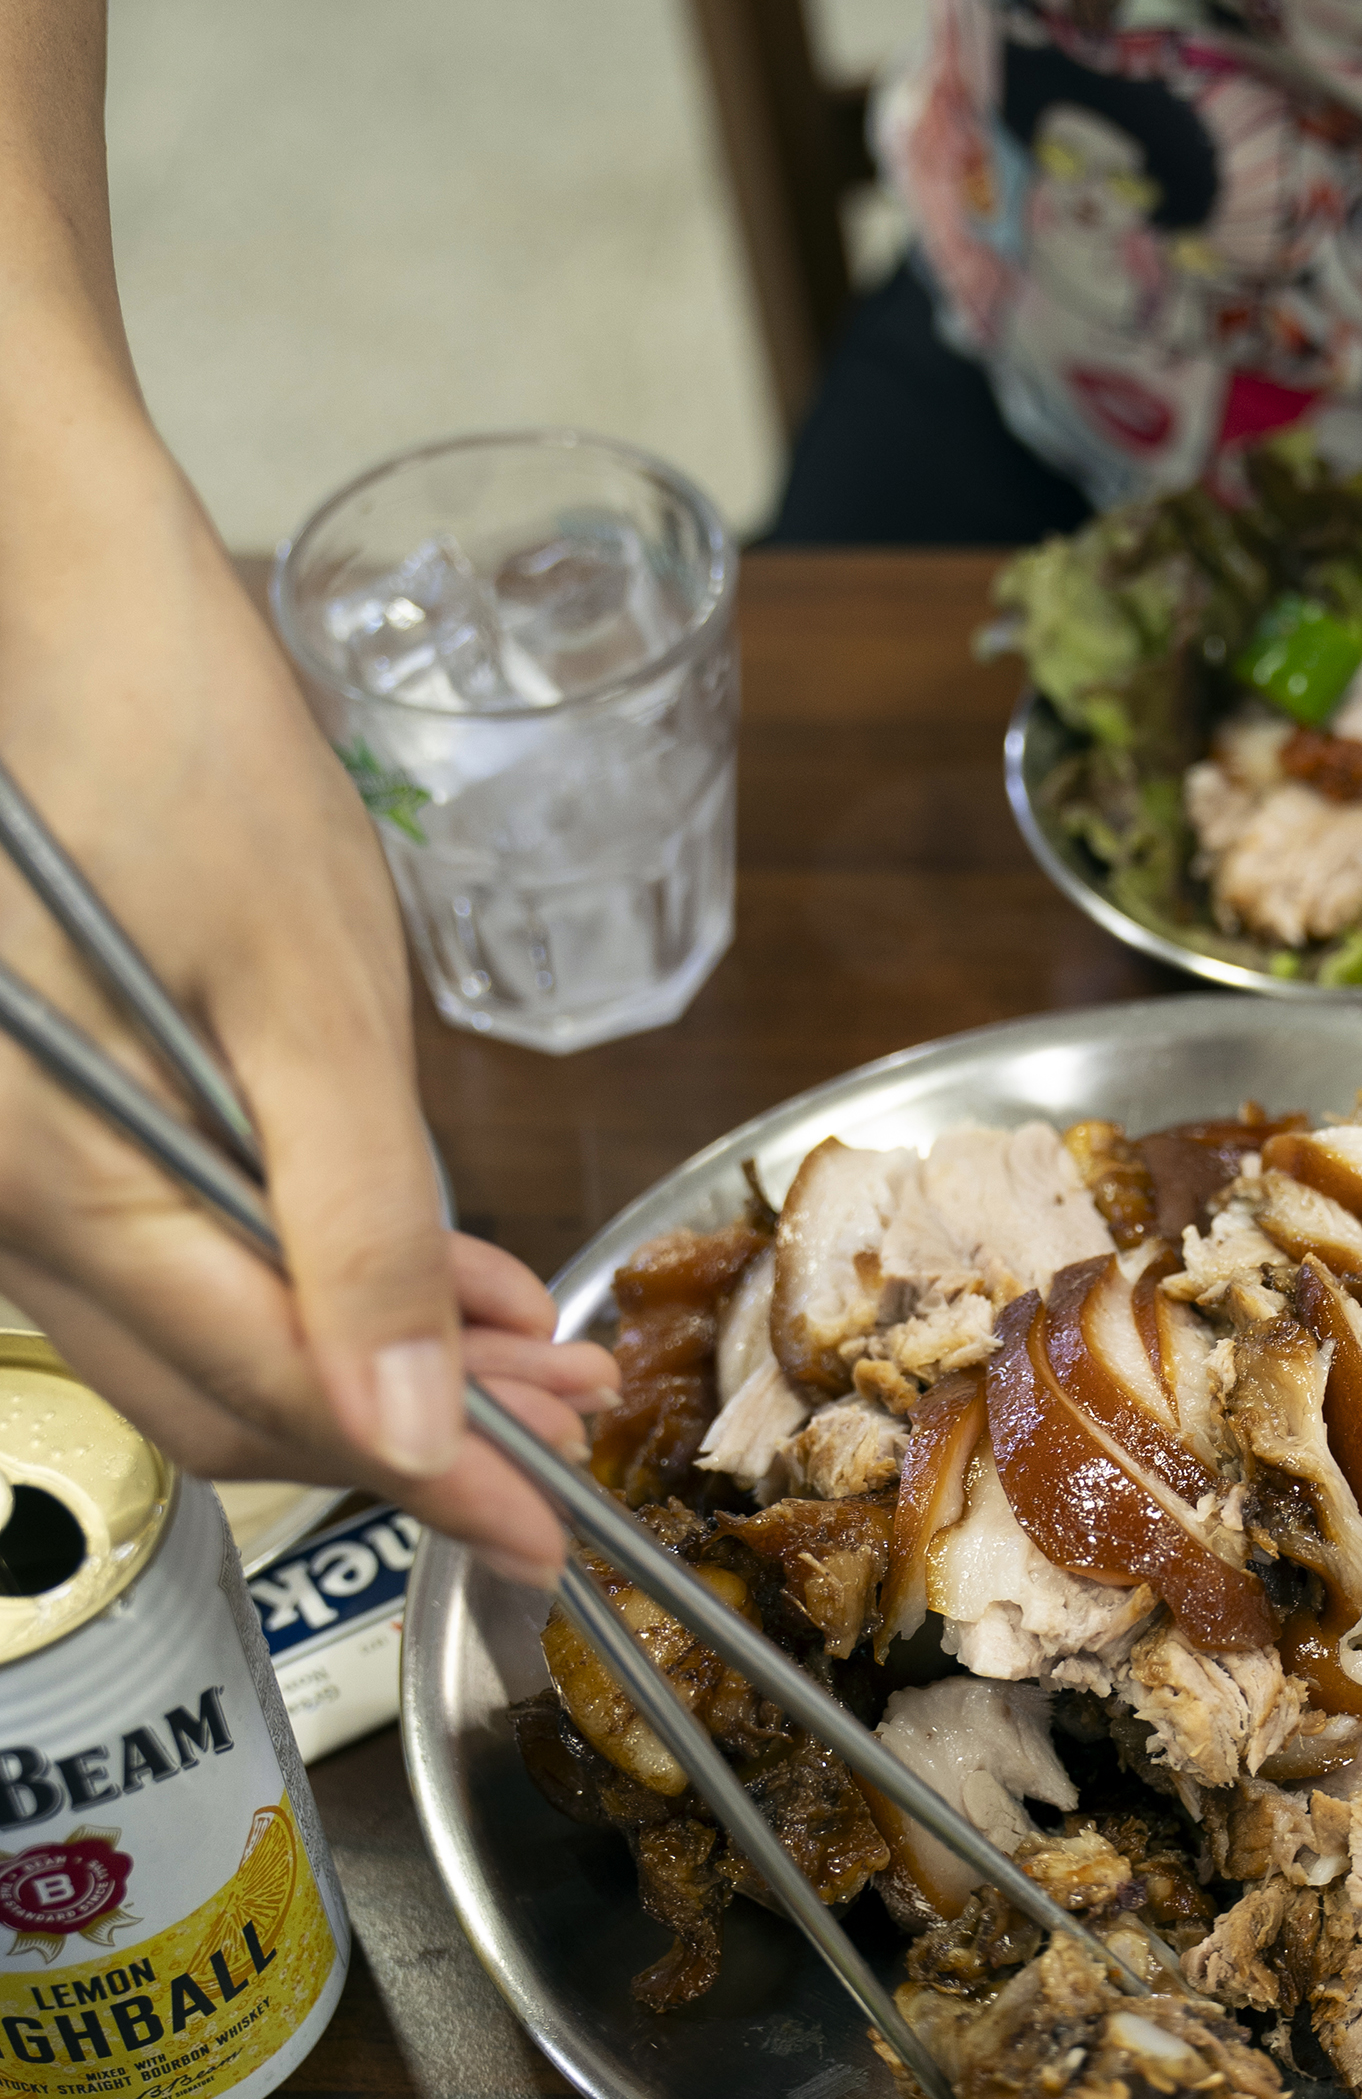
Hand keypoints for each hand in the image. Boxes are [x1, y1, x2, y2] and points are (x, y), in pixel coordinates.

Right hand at [0, 389, 611, 1575]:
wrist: (50, 570)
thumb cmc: (168, 726)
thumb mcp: (309, 983)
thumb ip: (357, 1223)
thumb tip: (415, 1424)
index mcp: (50, 1175)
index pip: (268, 1393)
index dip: (427, 1473)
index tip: (552, 1527)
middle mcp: (4, 1195)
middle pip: (223, 1392)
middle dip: (411, 1429)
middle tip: (568, 1437)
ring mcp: (10, 1160)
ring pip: (205, 1329)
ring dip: (372, 1359)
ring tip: (534, 1360)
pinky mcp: (40, 1113)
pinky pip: (175, 1247)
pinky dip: (308, 1276)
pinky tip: (432, 1276)